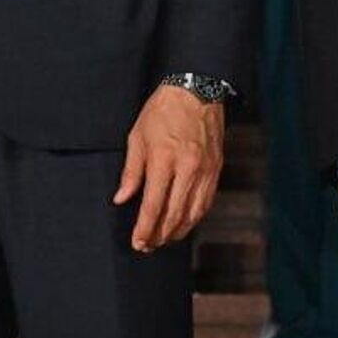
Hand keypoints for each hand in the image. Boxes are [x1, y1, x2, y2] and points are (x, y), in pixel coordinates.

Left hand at [113, 84, 224, 251]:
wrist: (196, 91)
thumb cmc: (162, 111)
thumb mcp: (137, 137)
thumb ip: (131, 172)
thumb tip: (121, 198)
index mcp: (163, 159)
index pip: (153, 204)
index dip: (145, 227)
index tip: (138, 242)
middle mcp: (186, 168)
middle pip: (174, 214)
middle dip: (160, 234)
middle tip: (148, 246)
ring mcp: (204, 170)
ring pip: (193, 212)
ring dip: (178, 230)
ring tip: (164, 239)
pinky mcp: (216, 169)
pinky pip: (206, 201)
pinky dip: (194, 216)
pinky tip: (184, 222)